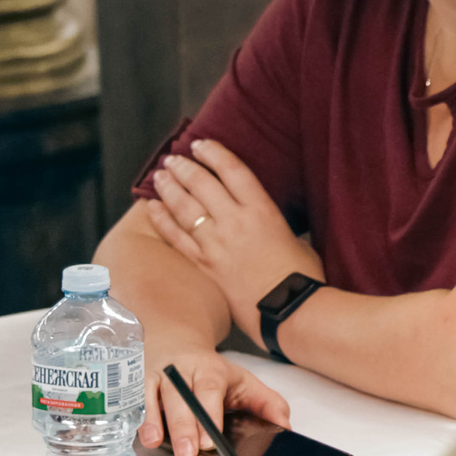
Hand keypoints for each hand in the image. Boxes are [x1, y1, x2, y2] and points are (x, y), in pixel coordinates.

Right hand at [139, 344, 292, 455]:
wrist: (174, 338)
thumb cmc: (208, 369)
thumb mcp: (243, 380)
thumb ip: (266, 403)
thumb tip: (284, 425)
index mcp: (209, 370)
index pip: (210, 390)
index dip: (208, 415)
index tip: (209, 441)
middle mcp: (180, 371)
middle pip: (180, 398)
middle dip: (183, 426)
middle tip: (188, 453)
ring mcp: (155, 376)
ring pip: (151, 396)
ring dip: (153, 421)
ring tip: (156, 442)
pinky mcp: (134, 383)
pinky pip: (130, 399)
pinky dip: (132, 416)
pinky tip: (134, 433)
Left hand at [143, 139, 317, 347]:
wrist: (290, 312)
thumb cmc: (303, 278)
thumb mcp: (296, 239)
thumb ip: (273, 226)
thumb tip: (264, 223)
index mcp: (262, 210)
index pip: (233, 171)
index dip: (214, 154)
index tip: (201, 144)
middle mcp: (235, 222)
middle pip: (202, 185)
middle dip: (185, 168)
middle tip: (173, 158)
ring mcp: (217, 244)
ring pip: (185, 208)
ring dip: (170, 188)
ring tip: (160, 176)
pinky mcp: (206, 266)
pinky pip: (177, 238)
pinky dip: (163, 220)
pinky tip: (153, 208)